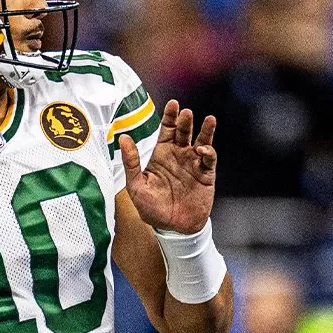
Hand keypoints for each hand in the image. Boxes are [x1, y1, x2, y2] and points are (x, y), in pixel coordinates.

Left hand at [120, 104, 215, 235]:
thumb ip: (131, 162)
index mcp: (162, 154)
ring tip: (208, 120)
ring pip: (201, 140)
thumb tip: (123, 138)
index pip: (167, 129)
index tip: (173, 104)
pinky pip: (209, 159)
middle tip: (185, 113)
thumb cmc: (151, 208)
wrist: (172, 228)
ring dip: (204, 130)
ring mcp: (193, 163)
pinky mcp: (206, 174)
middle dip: (185, 121)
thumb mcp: (136, 186)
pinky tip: (202, 149)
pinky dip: (208, 151)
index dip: (170, 116)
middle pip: (184, 131)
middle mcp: (179, 155)